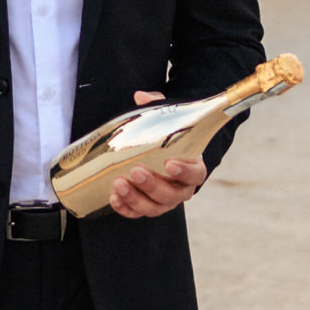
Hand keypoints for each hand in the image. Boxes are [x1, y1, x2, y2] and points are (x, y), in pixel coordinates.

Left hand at [108, 90, 205, 219]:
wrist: (162, 153)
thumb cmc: (168, 137)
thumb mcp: (167, 119)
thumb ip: (157, 107)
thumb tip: (141, 96)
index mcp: (193, 168)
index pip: (195, 175)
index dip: (185, 172)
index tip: (169, 163)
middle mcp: (181, 189)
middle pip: (171, 195)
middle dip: (152, 185)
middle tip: (136, 170)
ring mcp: (164, 201)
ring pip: (153, 208)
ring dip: (135, 198)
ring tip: (119, 183)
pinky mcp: (146, 207)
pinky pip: (137, 213)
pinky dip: (125, 208)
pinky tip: (114, 197)